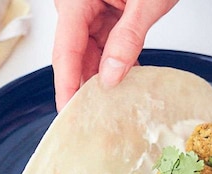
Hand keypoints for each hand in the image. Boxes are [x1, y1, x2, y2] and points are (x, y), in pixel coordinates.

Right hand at [52, 0, 177, 110]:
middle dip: (82, 89)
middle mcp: (77, 6)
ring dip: (100, 81)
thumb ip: (128, 38)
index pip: (65, 52)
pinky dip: (114, 66)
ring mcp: (90, 12)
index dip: (67, 86)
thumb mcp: (146, 2)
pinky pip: (103, 47)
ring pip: (88, 56)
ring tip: (109, 110)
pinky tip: (123, 87)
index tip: (69, 114)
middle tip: (89, 123)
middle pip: (73, 57)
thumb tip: (111, 76)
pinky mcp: (105, 16)